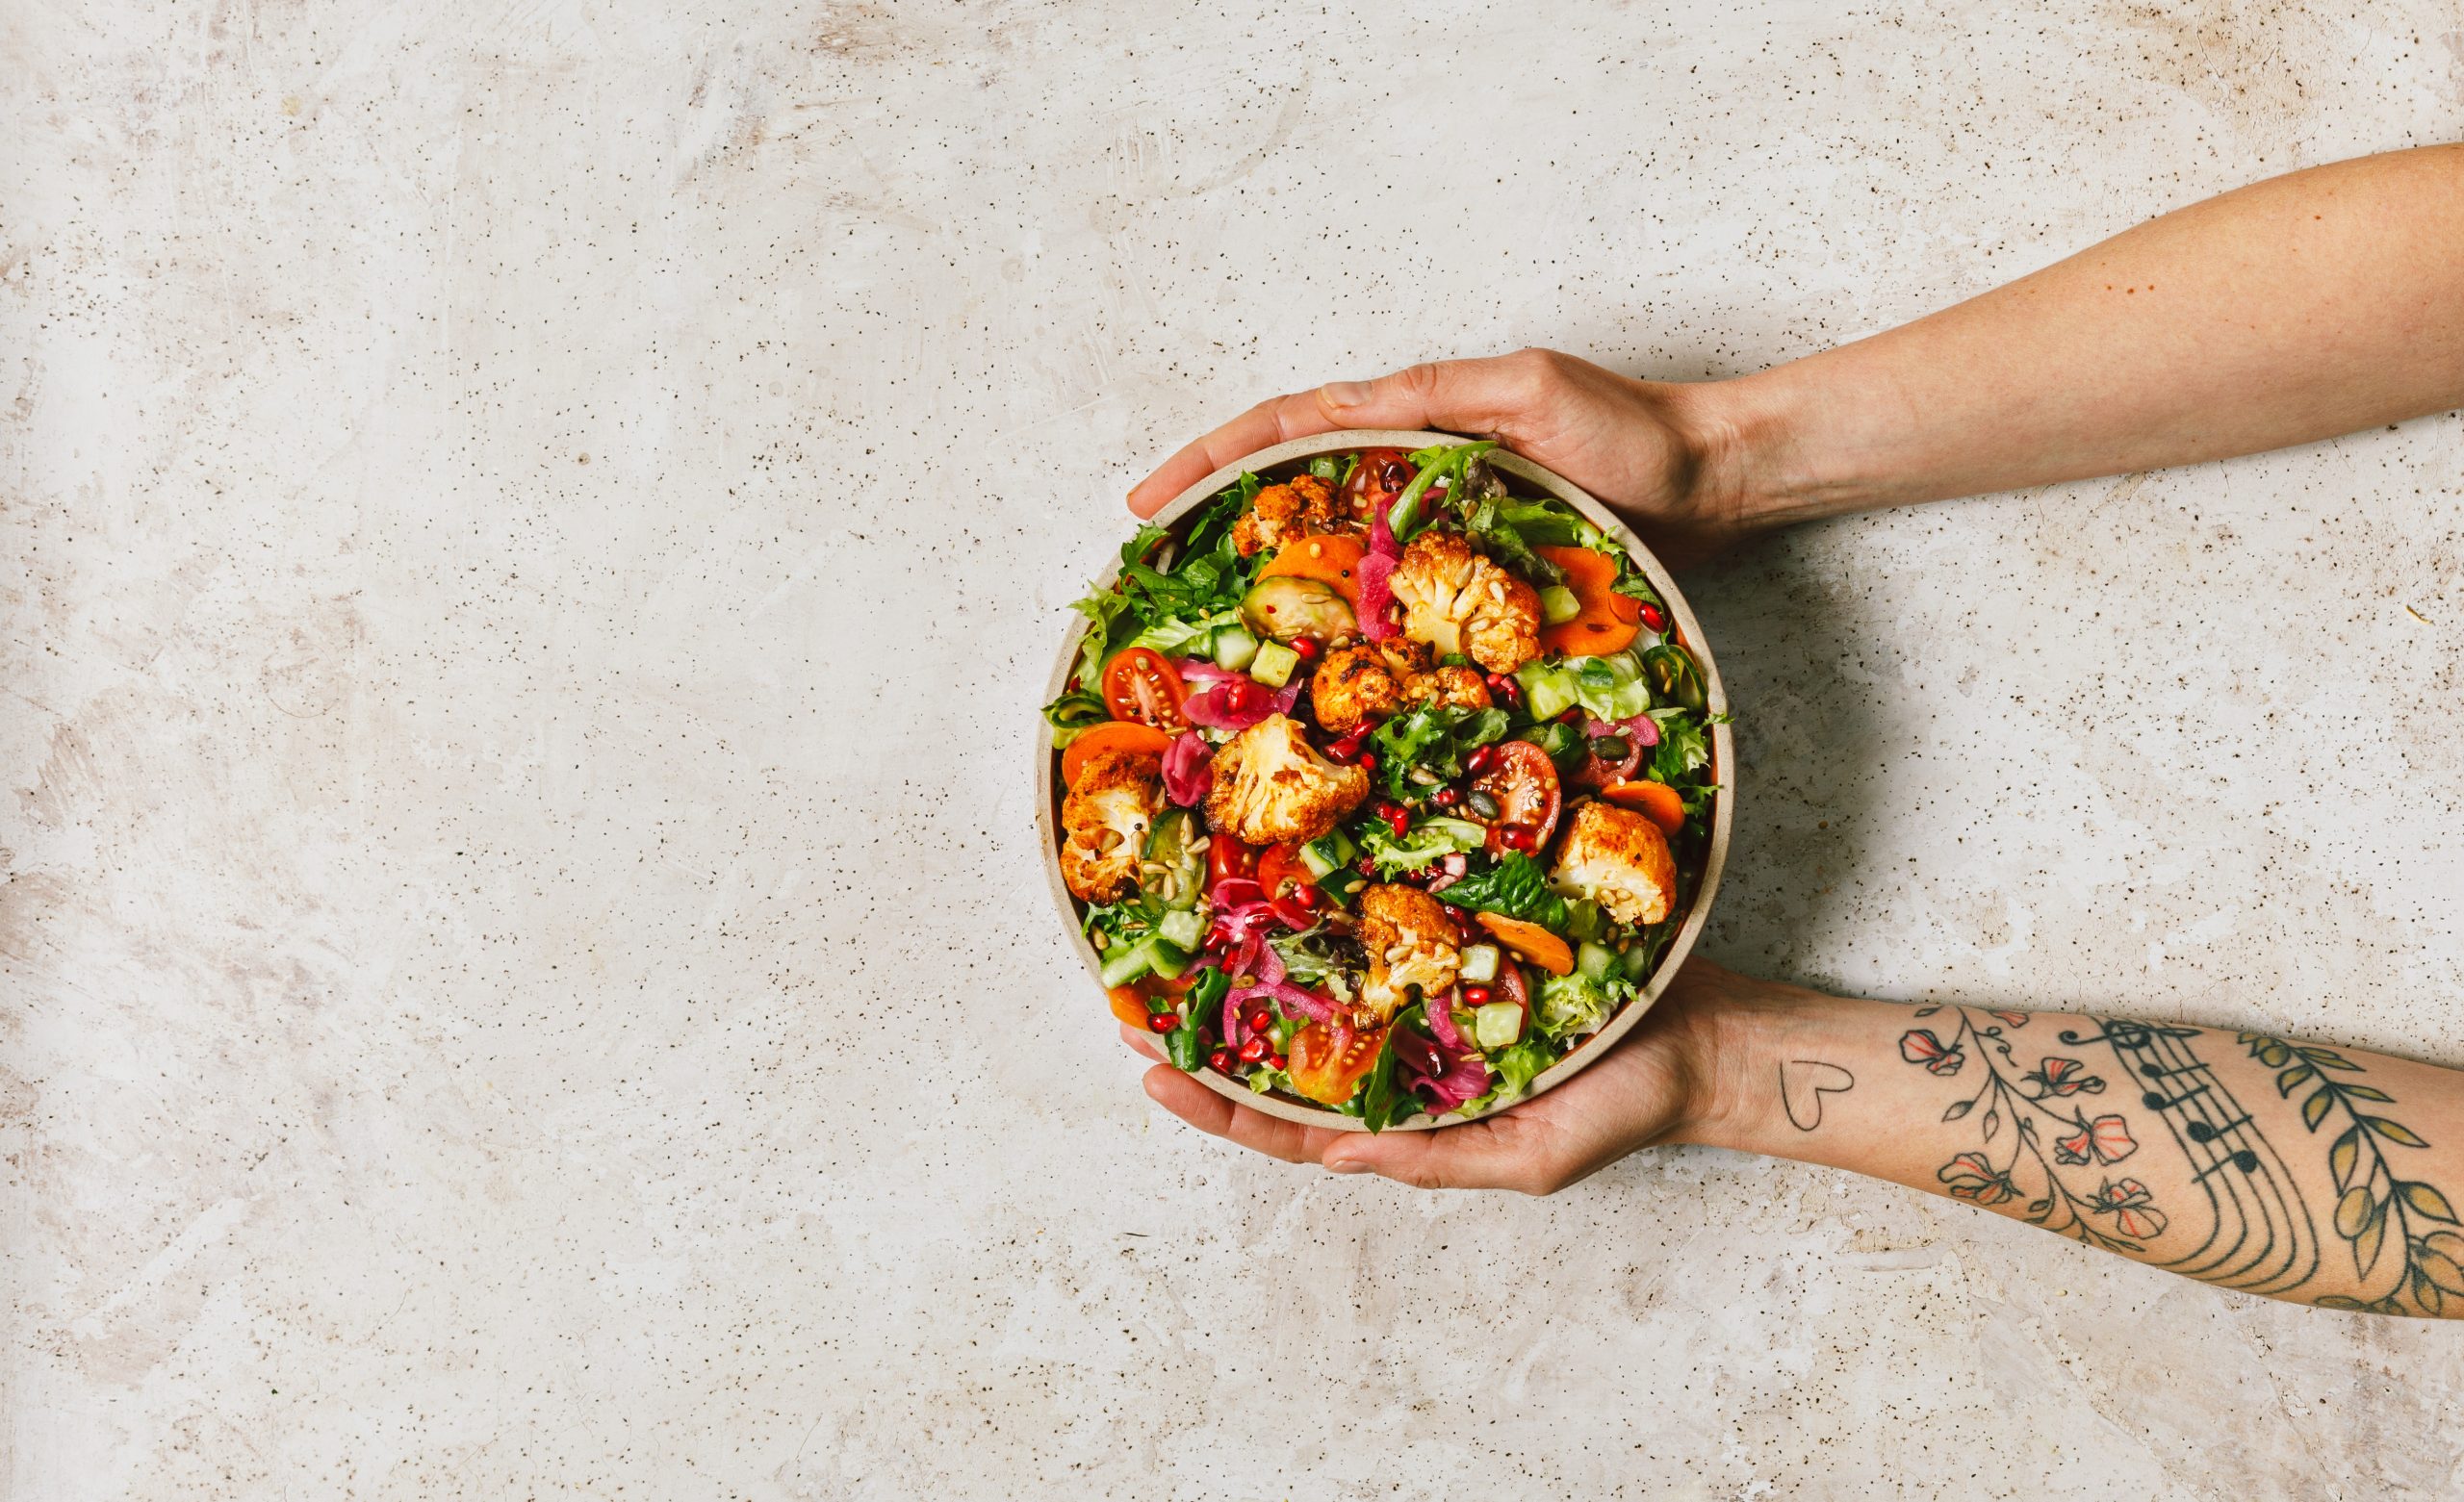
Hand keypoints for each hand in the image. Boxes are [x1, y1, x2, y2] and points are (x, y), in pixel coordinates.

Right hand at [1124, 349, 1763, 568]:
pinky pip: (1387, 599)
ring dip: (1264, 582)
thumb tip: (1347, 403)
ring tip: (1200, 630)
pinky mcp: (1469, 575)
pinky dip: (1340, 625)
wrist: (1711, 482)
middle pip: (1288, 488)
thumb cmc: (1633, 434)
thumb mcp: (1530, 390)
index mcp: (1411, 413)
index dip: (1212, 463)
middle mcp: (1411, 466)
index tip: (1148, 503)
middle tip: (1146, 574)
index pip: (1287, 429)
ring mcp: (1435, 523)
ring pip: (1328, 549)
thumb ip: (1439, 396)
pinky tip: (1313, 666)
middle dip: (1211, 523)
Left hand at [1124, 958, 1758, 1192]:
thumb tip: (1336, 1156)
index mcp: (1408, 1113)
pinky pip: (1381, 921)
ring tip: (1179, 939)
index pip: (1290, 1122)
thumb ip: (1434, 1160)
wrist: (1702, 1035)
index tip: (1149, 1072)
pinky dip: (1331, 906)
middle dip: (1204, 1029)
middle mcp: (1403, 1052)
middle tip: (1126, 1002)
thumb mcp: (1531, 1160)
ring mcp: (1424, 992)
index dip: (1218, 1103)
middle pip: (1282, 1047)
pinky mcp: (1457, 932)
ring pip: (1318, 982)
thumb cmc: (1623, 1108)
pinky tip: (1285, 875)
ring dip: (1247, 963)